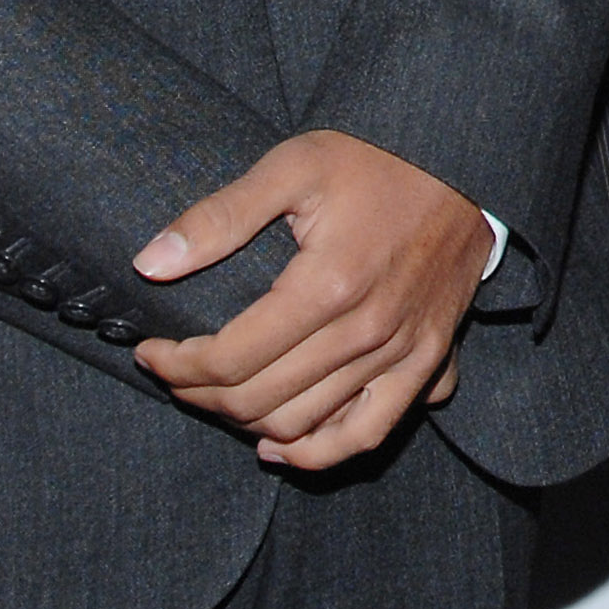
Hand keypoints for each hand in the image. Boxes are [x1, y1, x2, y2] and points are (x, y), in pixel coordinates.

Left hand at [131, 129, 492, 472]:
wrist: (459, 158)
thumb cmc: (372, 156)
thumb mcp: (292, 166)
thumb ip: (220, 216)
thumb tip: (149, 263)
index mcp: (328, 285)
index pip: (231, 359)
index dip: (178, 364)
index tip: (150, 350)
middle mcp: (367, 333)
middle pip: (260, 400)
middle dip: (200, 393)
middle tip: (172, 370)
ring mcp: (403, 355)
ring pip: (305, 426)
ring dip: (247, 423)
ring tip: (212, 396)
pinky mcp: (429, 362)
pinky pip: (370, 434)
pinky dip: (320, 452)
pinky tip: (280, 445)